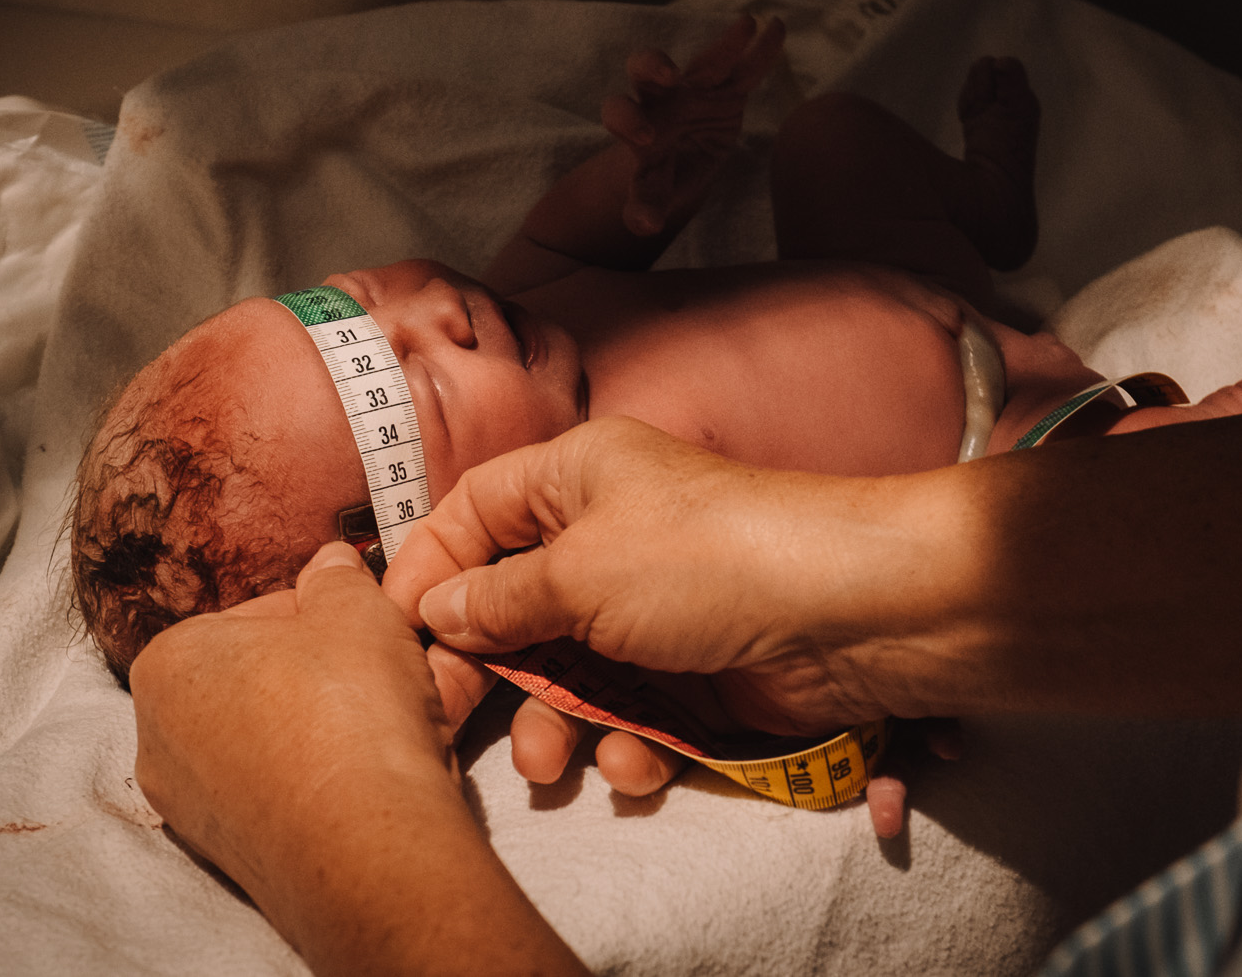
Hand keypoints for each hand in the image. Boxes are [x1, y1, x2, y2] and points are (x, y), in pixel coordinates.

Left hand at [130, 544, 577, 975]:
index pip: (259, 614)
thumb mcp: (356, 604)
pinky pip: (285, 791)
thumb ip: (337, 574)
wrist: (366, 840)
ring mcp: (191, 805)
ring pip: (277, 738)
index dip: (327, 615)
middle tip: (388, 668)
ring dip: (333, 721)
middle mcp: (159, 737)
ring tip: (400, 716)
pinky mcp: (232, 854)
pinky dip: (327, 773)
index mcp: (169, 662)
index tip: (368, 626)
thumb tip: (333, 563)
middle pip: (263, 679)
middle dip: (327, 671)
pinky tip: (379, 767)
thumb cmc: (349, 708)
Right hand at [382, 418, 959, 809]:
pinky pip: (631, 711)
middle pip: (514, 605)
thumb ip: (498, 597)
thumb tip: (437, 607)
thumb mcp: (579, 572)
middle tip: (454, 719)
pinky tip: (637, 764)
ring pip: (568, 674)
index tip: (395, 632)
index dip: (430, 565)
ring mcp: (652, 607)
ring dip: (555, 726)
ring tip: (553, 765)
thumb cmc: (705, 561)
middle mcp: (610, 535)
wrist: (845, 613)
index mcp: (577, 476)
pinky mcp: (692, 669)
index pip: (475, 509)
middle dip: (489, 670)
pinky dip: (625, 743)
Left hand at [601, 14, 783, 235]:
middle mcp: (660, 97)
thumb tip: (644, 227)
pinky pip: (746, 70)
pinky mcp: (727, 90)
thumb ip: (646, 205)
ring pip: (704, 63)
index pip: (621, 113)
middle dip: (653, 66)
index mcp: (636, 124)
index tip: (646, 138)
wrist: (680, 157)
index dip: (628, 119)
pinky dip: (761, 51)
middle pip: (645, 69)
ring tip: (746, 25)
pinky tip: (778, 27)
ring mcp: (695, 88)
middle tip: (668, 76)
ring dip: (723, 46)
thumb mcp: (654, 192)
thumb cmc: (661, 175)